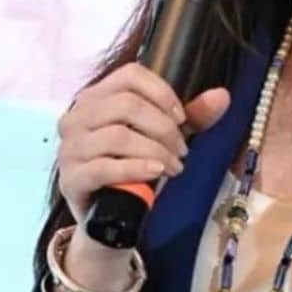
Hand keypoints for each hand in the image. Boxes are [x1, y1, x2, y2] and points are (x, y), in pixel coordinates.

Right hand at [56, 62, 230, 223]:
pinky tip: (156, 172)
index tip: (182, 118)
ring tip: (174, 166)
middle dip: (164, 128)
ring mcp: (70, 147)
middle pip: (126, 105)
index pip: (129, 75)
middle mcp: (76, 116)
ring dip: (155, 150)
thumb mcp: (165, 138)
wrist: (109, 217)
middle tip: (182, 151)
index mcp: (96, 97)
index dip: (161, 92)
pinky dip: (137, 168)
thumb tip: (222, 95)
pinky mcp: (71, 178)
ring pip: (117, 135)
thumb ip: (193, 117)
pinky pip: (104, 167)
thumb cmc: (133, 167)